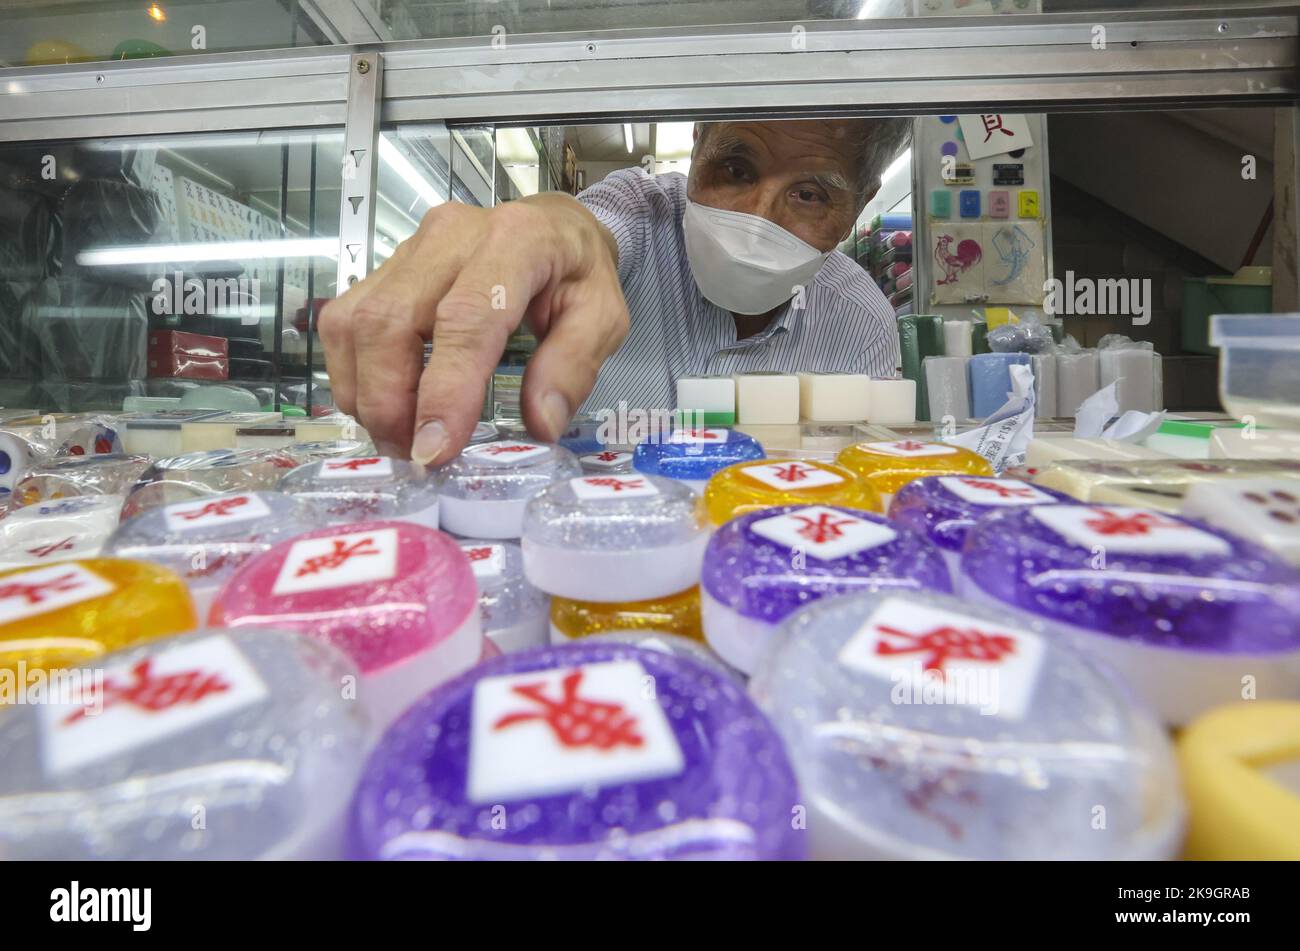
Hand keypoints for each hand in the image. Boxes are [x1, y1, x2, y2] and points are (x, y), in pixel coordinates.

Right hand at [318, 195, 628, 464]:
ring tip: (399, 438)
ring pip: (356, 323)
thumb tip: (540, 425)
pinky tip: (383, 407)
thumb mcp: (603, 317)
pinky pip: (344, 322)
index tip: (435, 450)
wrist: (553, 225)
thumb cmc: (577, 274)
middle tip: (414, 456)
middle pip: (390, 320)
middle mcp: (451, 236)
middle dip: (390, 402)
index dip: (444, 390)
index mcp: (516, 241)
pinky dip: (354, 375)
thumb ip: (574, 367)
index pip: (466, 319)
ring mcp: (410, 248)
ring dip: (366, 394)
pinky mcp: (385, 266)